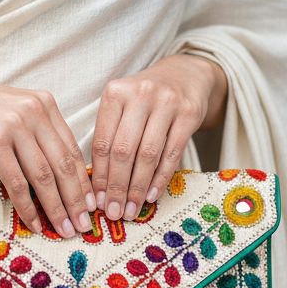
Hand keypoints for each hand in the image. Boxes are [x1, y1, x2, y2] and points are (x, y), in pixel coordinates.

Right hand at [0, 70, 94, 237]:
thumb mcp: (13, 112)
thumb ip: (37, 134)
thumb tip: (58, 175)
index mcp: (45, 103)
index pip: (72, 148)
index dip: (84, 181)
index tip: (91, 205)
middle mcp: (34, 111)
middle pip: (64, 164)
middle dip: (76, 200)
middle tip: (84, 226)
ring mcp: (14, 126)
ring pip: (44, 177)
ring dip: (57, 208)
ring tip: (64, 230)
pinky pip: (17, 182)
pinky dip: (28, 207)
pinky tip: (35, 223)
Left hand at [89, 52, 227, 220]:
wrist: (186, 75)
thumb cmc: (145, 99)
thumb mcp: (122, 106)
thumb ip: (110, 136)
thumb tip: (96, 186)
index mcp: (115, 93)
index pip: (103, 142)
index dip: (99, 175)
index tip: (96, 201)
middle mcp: (140, 94)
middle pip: (124, 150)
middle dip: (117, 186)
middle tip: (113, 212)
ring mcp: (167, 102)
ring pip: (148, 154)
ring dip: (137, 187)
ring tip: (131, 209)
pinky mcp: (190, 113)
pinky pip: (172, 153)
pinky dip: (160, 178)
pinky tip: (151, 196)